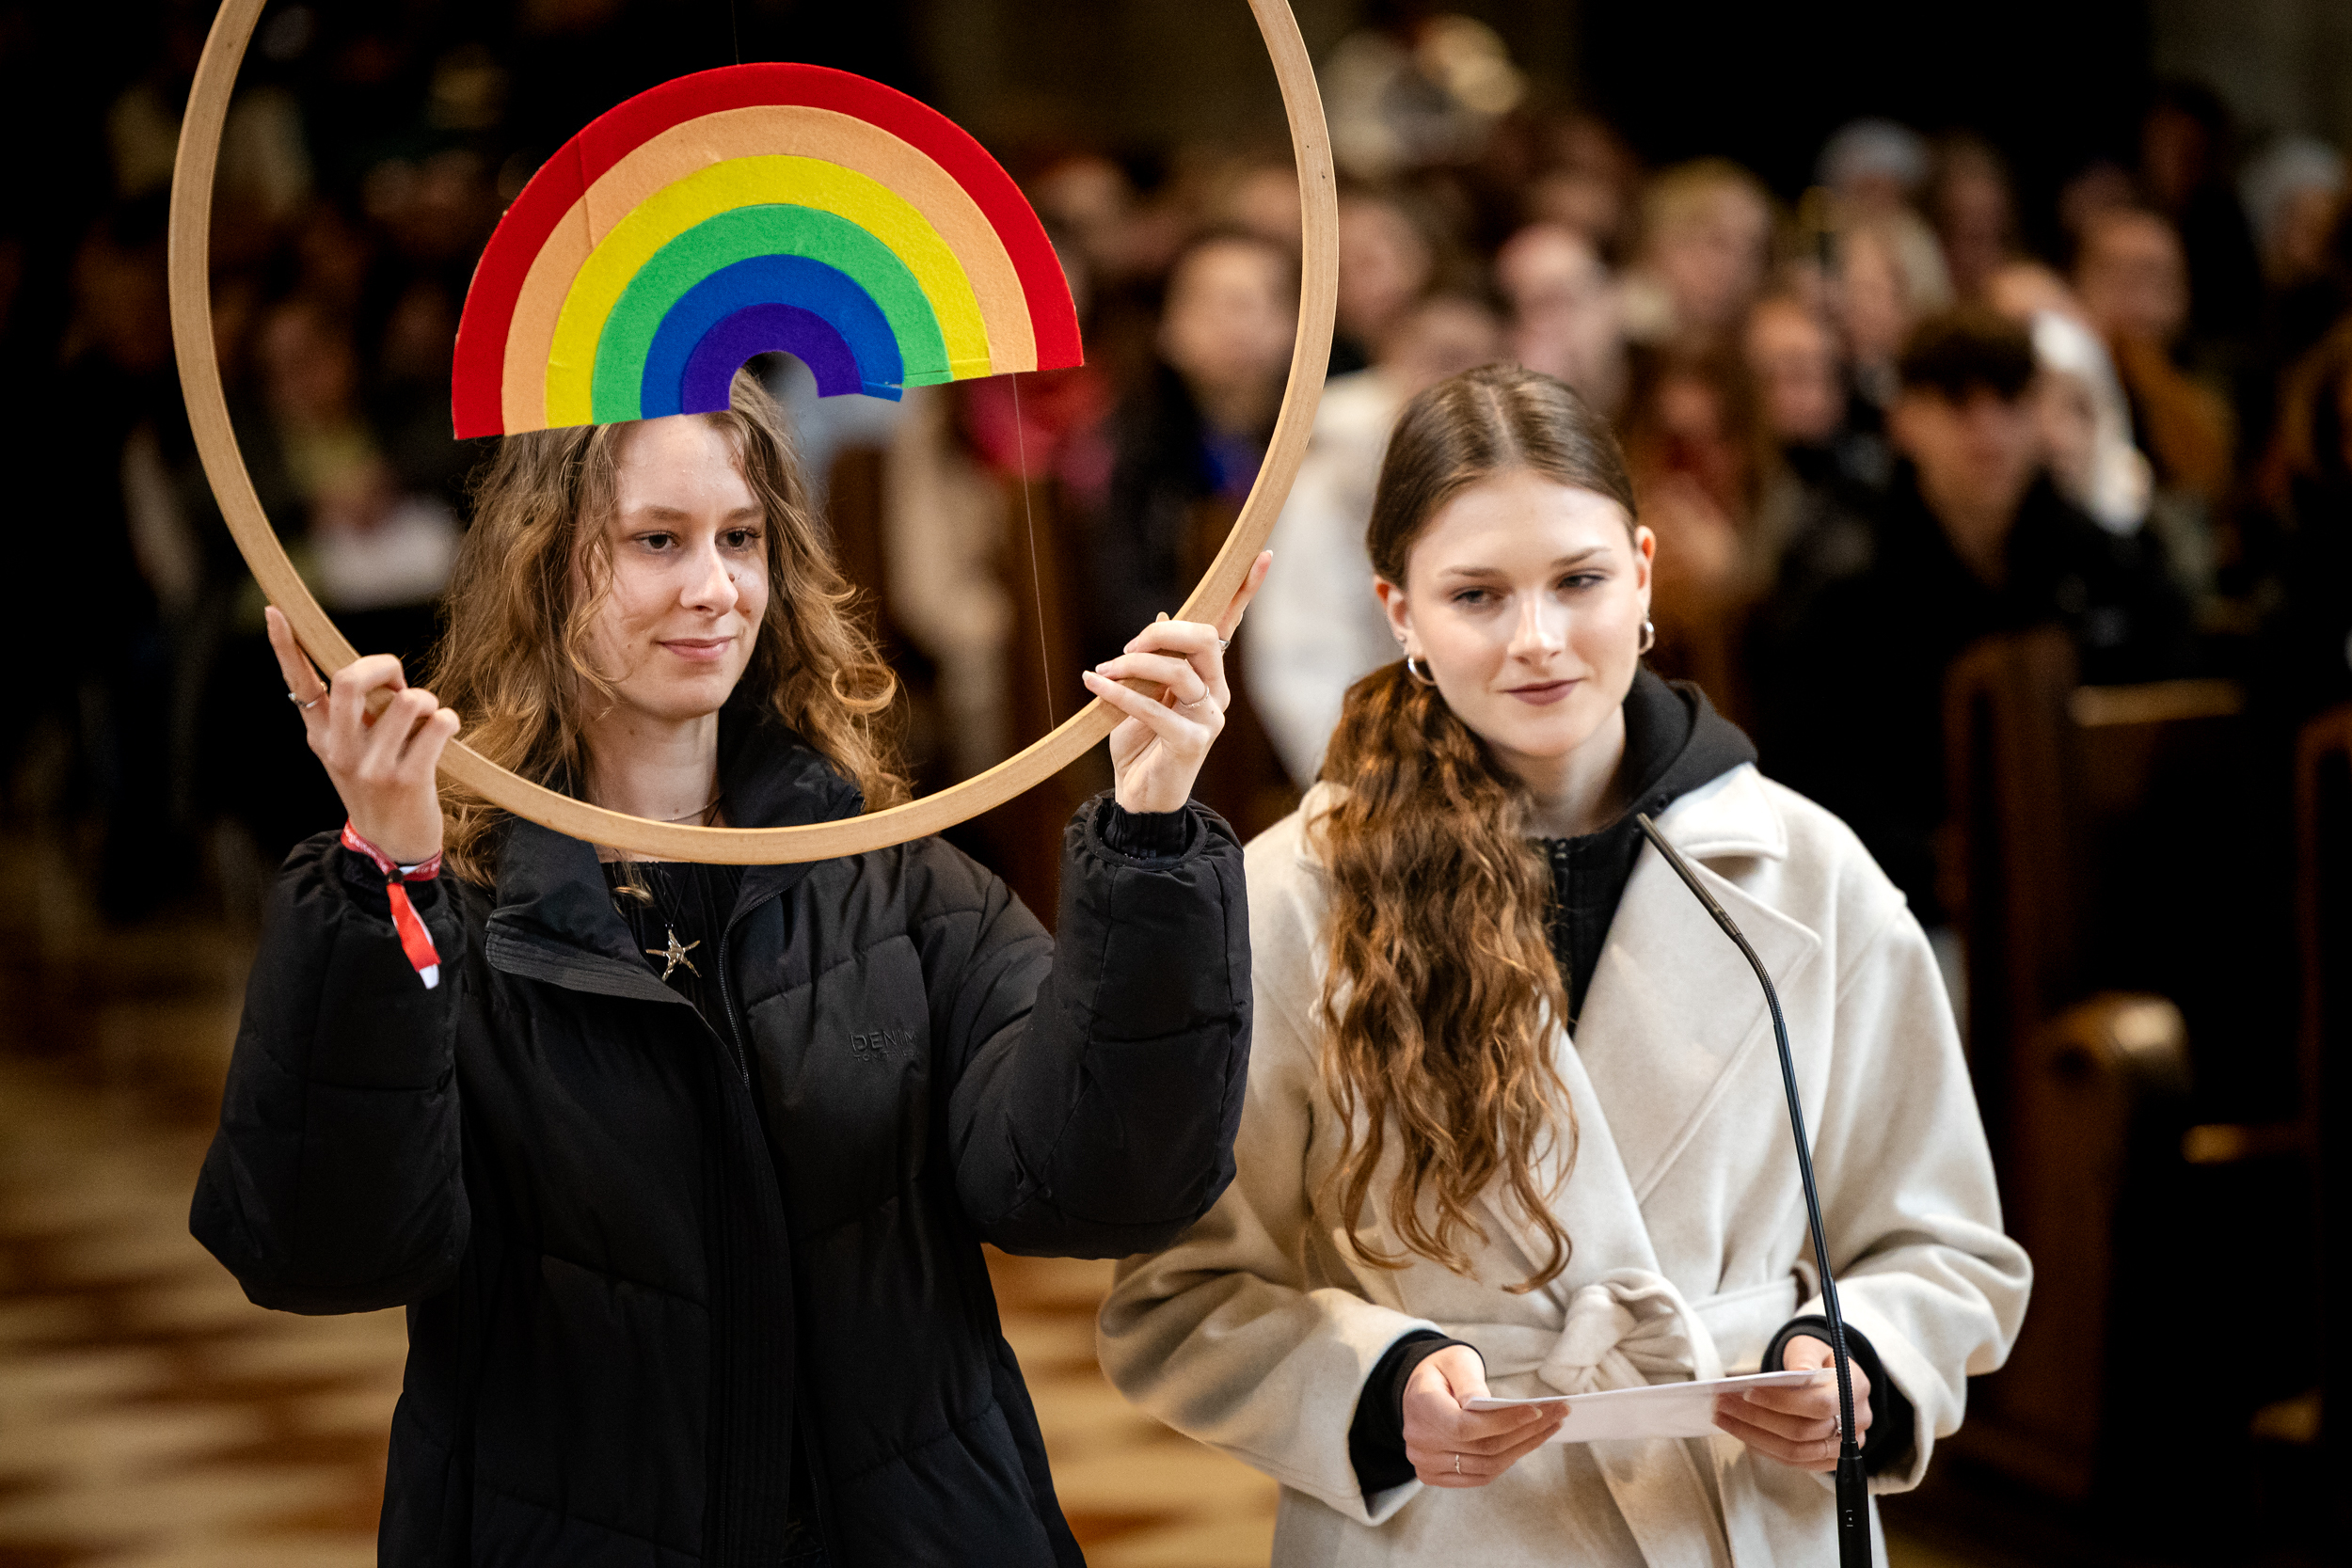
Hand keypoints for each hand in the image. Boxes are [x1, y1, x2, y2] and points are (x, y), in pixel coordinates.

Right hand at [267, 605, 460, 864]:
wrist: (392, 844)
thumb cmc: (378, 784)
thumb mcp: (351, 749)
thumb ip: (354, 713)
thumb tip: (377, 671)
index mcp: (320, 735)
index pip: (298, 683)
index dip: (286, 645)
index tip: (277, 610)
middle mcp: (338, 748)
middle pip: (352, 679)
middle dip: (385, 666)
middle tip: (398, 685)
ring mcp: (371, 766)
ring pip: (406, 700)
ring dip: (425, 701)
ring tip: (425, 720)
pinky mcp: (407, 780)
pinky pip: (438, 724)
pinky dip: (448, 720)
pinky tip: (443, 734)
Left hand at [1081, 551, 1270, 814]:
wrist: (1138, 795)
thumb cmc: (1141, 742)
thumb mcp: (1145, 692)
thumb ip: (1157, 659)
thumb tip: (1167, 617)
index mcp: (1209, 676)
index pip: (1229, 627)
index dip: (1245, 591)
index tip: (1262, 555)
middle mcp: (1217, 694)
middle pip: (1205, 641)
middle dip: (1160, 635)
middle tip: (1125, 649)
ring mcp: (1209, 719)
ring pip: (1179, 672)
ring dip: (1134, 666)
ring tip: (1102, 672)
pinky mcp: (1191, 743)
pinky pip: (1154, 708)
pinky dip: (1119, 693)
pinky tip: (1094, 684)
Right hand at [1400, 1344, 1566, 1487]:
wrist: (1420, 1389)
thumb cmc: (1443, 1370)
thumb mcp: (1456, 1362)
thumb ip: (1470, 1383)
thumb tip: (1491, 1406)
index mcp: (1421, 1408)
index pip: (1465, 1427)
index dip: (1504, 1422)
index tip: (1536, 1411)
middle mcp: (1419, 1442)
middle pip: (1483, 1448)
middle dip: (1526, 1432)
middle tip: (1558, 1414)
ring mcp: (1426, 1464)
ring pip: (1486, 1466)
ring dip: (1523, 1448)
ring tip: (1550, 1427)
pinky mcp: (1436, 1476)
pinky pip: (1480, 1475)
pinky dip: (1508, 1460)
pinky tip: (1527, 1442)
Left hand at [1713, 1334, 1871, 1471]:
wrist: (1830, 1376)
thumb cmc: (1815, 1359)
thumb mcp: (1810, 1346)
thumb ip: (1804, 1357)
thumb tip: (1798, 1372)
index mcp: (1856, 1387)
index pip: (1819, 1404)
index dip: (1782, 1402)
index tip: (1747, 1393)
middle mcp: (1856, 1421)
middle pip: (1803, 1431)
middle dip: (1757, 1419)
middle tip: (1722, 1405)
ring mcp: (1847, 1446)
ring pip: (1796, 1452)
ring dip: (1754, 1437)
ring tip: (1724, 1419)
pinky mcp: (1830, 1459)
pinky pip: (1795, 1462)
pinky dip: (1765, 1449)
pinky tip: (1742, 1433)